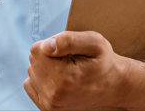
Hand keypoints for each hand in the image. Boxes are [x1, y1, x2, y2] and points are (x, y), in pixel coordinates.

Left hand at [22, 31, 137, 109]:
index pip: (37, 49)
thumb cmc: (104, 62)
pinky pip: (30, 85)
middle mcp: (55, 95)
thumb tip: (45, 46)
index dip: (53, 46)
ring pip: (32, 72)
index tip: (70, 54)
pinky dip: (42, 80)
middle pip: (34, 61)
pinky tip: (59, 81)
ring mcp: (50, 105)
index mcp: (65, 78)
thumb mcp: (94, 42)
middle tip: (72, 64)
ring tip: (68, 73)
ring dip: (46, 69)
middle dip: (49, 57)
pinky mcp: (48, 109)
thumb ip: (68, 40)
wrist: (114, 87)